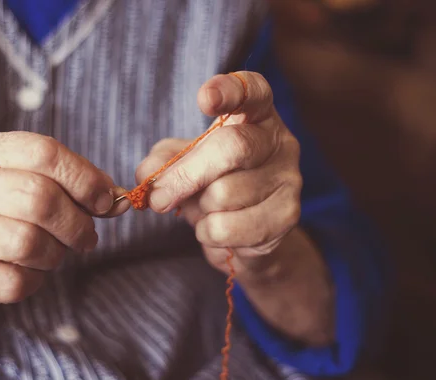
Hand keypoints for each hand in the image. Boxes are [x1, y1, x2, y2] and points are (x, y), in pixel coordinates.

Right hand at [0, 132, 126, 307]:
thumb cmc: (2, 215)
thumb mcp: (34, 187)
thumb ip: (76, 189)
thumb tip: (119, 200)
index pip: (45, 153)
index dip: (85, 179)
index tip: (106, 202)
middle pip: (40, 199)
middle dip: (77, 225)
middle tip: (86, 238)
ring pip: (27, 243)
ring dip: (55, 255)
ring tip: (54, 254)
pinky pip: (13, 282)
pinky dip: (33, 282)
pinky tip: (29, 273)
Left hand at [136, 71, 301, 277]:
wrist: (244, 232)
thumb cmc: (212, 184)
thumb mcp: (183, 163)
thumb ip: (162, 161)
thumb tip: (147, 175)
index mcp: (256, 116)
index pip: (252, 91)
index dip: (230, 91)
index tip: (204, 99)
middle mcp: (279, 141)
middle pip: (232, 147)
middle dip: (186, 174)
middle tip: (158, 197)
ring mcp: (288, 179)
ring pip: (224, 194)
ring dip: (199, 209)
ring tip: (205, 210)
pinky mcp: (286, 217)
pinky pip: (228, 227)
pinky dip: (208, 233)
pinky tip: (215, 228)